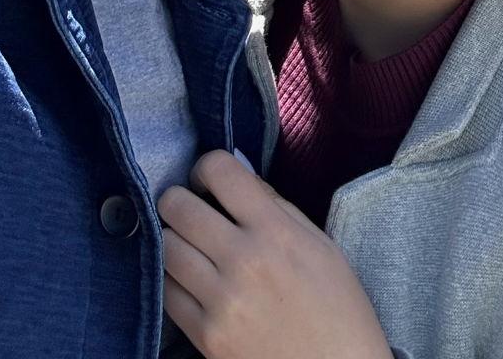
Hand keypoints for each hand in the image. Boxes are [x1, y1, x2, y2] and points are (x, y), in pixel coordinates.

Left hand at [159, 150, 393, 358]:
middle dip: (177, 200)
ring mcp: (220, 300)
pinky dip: (172, 279)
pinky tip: (188, 277)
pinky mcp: (204, 336)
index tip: (208, 177)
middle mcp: (243, 259)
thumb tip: (238, 178)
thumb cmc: (337, 306)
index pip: (221, 171)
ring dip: (171, 239)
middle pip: (178, 208)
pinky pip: (166, 293)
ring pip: (165, 249)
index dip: (207, 166)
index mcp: (276, 230)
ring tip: (187, 242)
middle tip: (187, 206)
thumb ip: (276, 208)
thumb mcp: (319, 245)